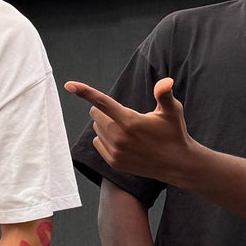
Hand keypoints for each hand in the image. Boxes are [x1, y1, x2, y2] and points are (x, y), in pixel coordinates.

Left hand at [64, 77, 196, 185]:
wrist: (177, 164)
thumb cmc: (174, 132)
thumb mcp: (172, 111)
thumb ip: (164, 94)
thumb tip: (166, 81)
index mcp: (130, 121)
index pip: (102, 102)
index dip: (84, 91)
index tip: (69, 85)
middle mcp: (120, 137)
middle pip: (96, 115)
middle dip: (104, 111)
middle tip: (124, 115)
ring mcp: (116, 152)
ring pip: (97, 129)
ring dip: (106, 125)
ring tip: (126, 129)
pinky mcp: (114, 162)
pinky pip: (99, 143)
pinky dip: (106, 139)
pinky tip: (123, 141)